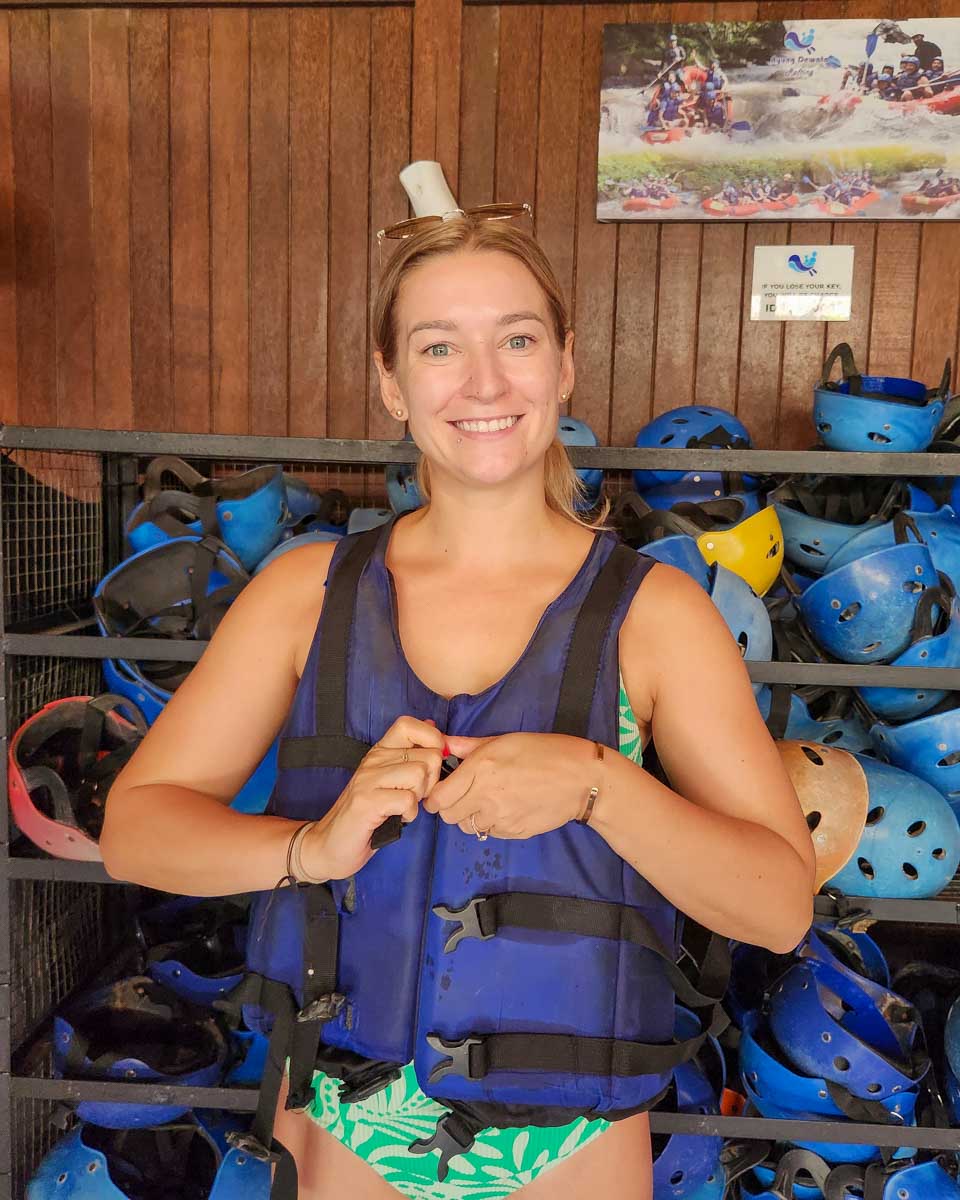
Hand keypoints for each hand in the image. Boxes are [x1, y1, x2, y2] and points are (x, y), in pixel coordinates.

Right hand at [301, 716, 444, 879]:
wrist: (331, 844)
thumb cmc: (369, 814)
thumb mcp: (391, 780)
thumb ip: (410, 755)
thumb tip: (433, 726)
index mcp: (380, 751)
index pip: (408, 724)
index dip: (432, 740)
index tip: (432, 764)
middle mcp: (373, 760)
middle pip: (428, 755)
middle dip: (432, 780)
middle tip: (415, 795)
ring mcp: (368, 779)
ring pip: (420, 775)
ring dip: (420, 797)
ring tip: (404, 806)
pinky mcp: (366, 802)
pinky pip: (407, 800)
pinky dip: (410, 813)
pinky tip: (399, 818)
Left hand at [423, 732, 590, 839]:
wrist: (581, 778)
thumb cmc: (544, 751)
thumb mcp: (505, 740)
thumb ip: (469, 746)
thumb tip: (444, 744)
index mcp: (481, 769)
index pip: (439, 798)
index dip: (435, 797)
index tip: (441, 792)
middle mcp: (486, 796)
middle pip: (449, 817)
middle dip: (450, 807)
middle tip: (462, 796)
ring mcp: (501, 818)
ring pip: (469, 827)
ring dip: (471, 816)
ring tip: (487, 801)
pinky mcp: (514, 832)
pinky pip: (490, 832)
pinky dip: (491, 823)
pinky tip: (506, 807)